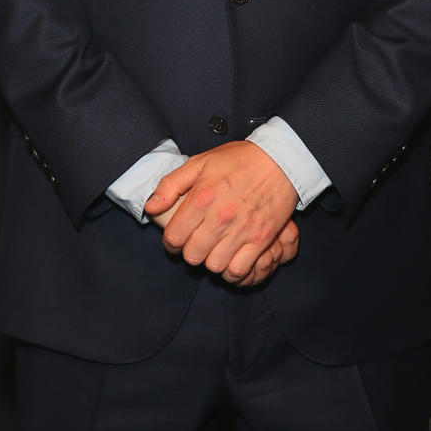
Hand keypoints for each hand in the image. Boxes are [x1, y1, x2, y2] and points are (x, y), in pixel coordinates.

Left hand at [144, 142, 299, 283]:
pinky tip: (230, 259)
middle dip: (190, 251)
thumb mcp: (200, 162)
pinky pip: (239, 270)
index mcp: (202, 198)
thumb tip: (151, 207)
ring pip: (214, 266)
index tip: (175, 239)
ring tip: (213, 250)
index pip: (174, 237)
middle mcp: (220, 217)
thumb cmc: (238, 159)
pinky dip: (232, 271)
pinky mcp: (260, 240)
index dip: (170, 242)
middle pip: (192, 255)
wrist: (279, 159)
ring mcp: (241, 230)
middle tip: (196, 243)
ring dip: (210, 261)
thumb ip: (171, 185)